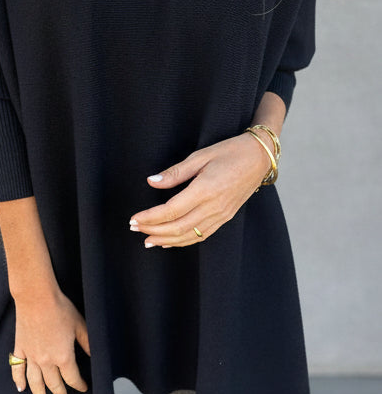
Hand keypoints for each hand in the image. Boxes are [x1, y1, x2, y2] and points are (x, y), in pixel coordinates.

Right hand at [11, 287, 90, 393]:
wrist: (37, 297)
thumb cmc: (60, 309)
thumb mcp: (79, 325)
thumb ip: (87, 343)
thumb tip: (95, 355)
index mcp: (63, 356)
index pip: (72, 378)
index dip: (79, 385)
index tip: (83, 388)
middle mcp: (46, 360)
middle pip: (53, 383)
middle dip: (59, 393)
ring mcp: (31, 355)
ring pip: (34, 381)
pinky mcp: (20, 347)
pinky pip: (17, 368)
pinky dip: (18, 379)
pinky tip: (20, 387)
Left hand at [129, 132, 272, 247]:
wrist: (259, 157)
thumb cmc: (230, 152)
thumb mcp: (200, 156)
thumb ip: (175, 172)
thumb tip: (152, 182)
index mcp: (205, 190)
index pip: (171, 211)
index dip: (150, 218)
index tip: (134, 219)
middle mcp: (214, 207)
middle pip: (177, 227)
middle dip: (153, 230)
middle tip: (134, 228)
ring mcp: (221, 215)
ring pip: (189, 235)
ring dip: (166, 240)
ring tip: (148, 240)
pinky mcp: (225, 218)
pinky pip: (202, 235)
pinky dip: (184, 241)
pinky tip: (170, 241)